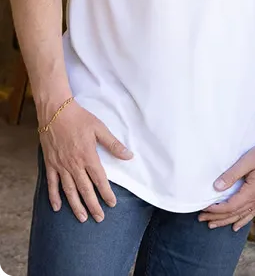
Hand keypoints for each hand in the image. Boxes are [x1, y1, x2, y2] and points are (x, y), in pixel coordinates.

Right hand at [39, 99, 132, 222]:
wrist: (55, 112)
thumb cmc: (80, 118)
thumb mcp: (100, 129)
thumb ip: (113, 144)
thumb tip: (129, 155)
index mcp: (88, 156)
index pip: (99, 179)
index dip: (106, 193)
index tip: (112, 204)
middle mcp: (74, 164)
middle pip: (85, 189)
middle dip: (93, 205)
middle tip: (99, 218)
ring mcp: (60, 165)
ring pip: (69, 190)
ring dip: (76, 205)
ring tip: (82, 218)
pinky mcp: (50, 164)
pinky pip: (52, 184)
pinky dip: (53, 197)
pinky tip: (57, 208)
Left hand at [198, 143, 254, 230]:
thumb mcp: (248, 160)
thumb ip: (232, 174)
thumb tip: (216, 187)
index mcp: (251, 192)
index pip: (230, 206)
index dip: (215, 210)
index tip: (203, 208)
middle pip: (233, 214)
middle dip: (216, 217)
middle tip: (201, 218)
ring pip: (240, 216)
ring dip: (225, 221)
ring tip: (212, 224)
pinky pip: (250, 214)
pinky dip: (241, 221)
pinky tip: (235, 226)